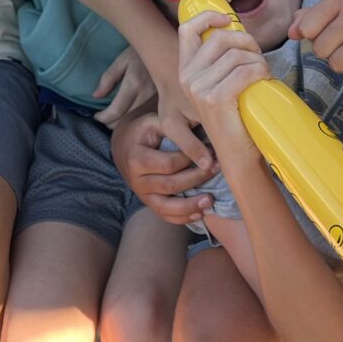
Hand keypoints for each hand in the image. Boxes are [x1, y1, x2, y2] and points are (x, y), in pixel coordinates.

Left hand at [92, 47, 155, 127]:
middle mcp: (147, 94)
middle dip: (111, 123)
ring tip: (114, 119)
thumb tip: (96, 96)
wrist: (165, 48)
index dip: (104, 117)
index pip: (116, 110)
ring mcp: (157, 100)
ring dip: (123, 124)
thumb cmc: (140, 53)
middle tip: (103, 118)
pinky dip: (135, 121)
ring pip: (136, 122)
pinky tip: (129, 117)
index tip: (96, 116)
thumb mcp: (121, 61)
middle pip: (126, 120)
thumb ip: (108, 79)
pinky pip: (146, 117)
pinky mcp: (163, 102)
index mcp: (134, 83)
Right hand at [113, 110, 215, 224]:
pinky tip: (200, 213)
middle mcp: (137, 181)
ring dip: (191, 206)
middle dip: (197, 178)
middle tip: (217, 169)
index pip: (169, 164)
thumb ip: (174, 129)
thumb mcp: (155, 123)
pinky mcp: (149, 204)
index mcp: (137, 159)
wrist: (125, 148)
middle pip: (171, 185)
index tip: (211, 152)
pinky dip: (183, 218)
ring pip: (167, 207)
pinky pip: (165, 216)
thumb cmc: (144, 132)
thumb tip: (204, 133)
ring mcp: (142, 195)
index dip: (192, 159)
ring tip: (210, 200)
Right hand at [177, 10, 268, 158]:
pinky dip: (260, 72)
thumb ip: (222, 61)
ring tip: (264, 74)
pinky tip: (265, 81)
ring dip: (258, 60)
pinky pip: (245, 71)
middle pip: (221, 38)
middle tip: (259, 58)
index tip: (229, 20)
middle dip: (247, 42)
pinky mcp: (215, 99)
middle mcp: (187, 78)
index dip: (208, 17)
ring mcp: (199, 89)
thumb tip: (239, 33)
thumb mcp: (222, 84)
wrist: (237, 154)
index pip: (187, 29)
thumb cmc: (236, 117)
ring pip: (236, 55)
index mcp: (186, 71)